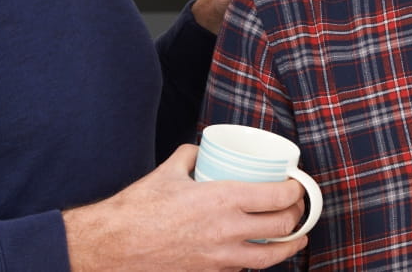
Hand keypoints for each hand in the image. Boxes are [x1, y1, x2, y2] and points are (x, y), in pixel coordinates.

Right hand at [63, 144, 308, 270]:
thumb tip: (201, 151)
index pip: (278, 197)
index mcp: (224, 199)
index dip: (296, 190)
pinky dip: (255, 260)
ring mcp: (220, 257)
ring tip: (296, 238)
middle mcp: (228, 230)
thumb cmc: (138, 208)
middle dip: (298, 215)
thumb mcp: (169, 171)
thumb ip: (190, 156)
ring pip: (270, 256)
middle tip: (297, 206)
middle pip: (283, 226)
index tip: (297, 184)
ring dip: (289, 246)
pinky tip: (257, 252)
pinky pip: (243, 269)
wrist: (113, 245)